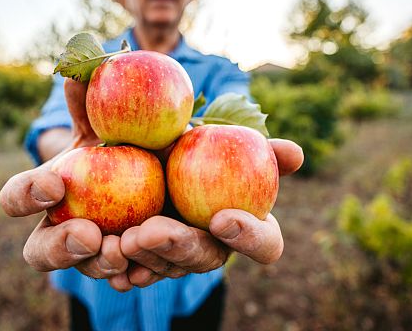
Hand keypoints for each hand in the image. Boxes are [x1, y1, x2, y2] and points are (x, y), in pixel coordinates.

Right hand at [0, 79, 129, 289]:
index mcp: (47, 193)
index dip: (27, 196)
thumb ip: (91, 100)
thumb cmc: (125, 139)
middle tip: (87, 234)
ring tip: (124, 247)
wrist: (163, 165)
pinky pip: (124, 278)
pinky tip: (144, 269)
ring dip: (101, 263)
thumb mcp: (111, 119)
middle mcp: (62, 228)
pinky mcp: (127, 264)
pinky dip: (132, 275)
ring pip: (86, 269)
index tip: (56, 184)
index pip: (17, 199)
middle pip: (40, 252)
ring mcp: (94, 252)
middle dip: (58, 248)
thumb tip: (79, 67)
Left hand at [119, 138, 303, 286]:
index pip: (264, 243)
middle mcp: (212, 246)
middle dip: (179, 248)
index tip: (221, 218)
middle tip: (151, 231)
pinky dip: (125, 273)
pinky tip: (116, 270)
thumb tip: (295, 153)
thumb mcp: (211, 137)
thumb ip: (253, 146)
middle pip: (205, 260)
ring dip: (147, 257)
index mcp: (243, 224)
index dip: (249, 238)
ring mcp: (179, 259)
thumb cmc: (187, 146)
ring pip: (169, 270)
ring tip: (123, 239)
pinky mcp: (146, 262)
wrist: (137, 151)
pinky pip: (138, 275)